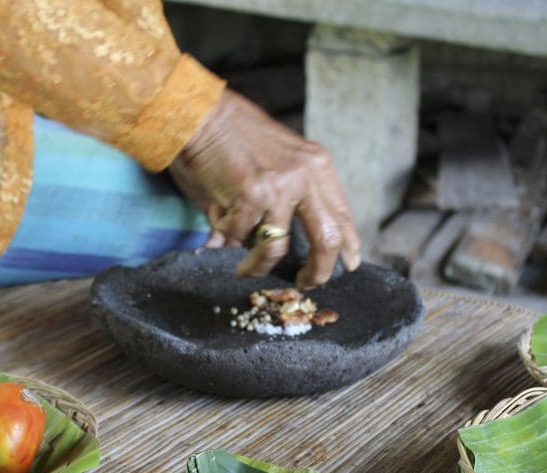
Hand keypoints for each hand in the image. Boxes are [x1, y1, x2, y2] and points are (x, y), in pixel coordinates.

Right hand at [169, 89, 360, 287]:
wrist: (197, 114)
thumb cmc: (230, 136)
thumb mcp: (276, 160)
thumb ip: (286, 197)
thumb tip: (280, 243)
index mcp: (316, 165)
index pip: (341, 213)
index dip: (348, 245)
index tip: (349, 265)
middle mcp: (304, 176)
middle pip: (326, 239)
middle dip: (318, 271)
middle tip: (305, 283)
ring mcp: (278, 187)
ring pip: (276, 248)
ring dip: (258, 265)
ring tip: (246, 269)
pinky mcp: (250, 196)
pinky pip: (239, 235)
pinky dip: (225, 231)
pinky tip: (218, 215)